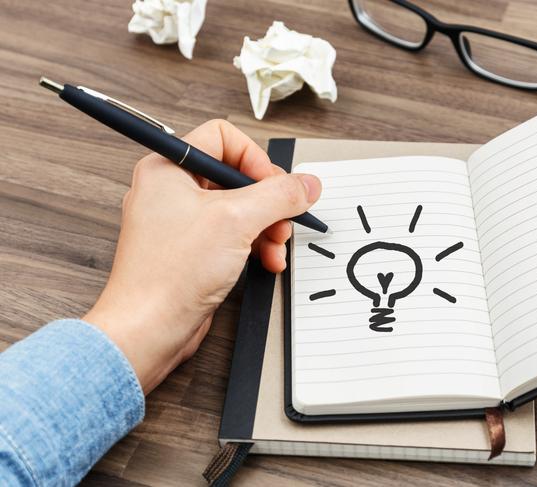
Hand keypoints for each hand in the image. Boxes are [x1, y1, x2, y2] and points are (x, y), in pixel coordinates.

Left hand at [83, 120, 320, 393]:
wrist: (148, 329)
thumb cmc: (169, 274)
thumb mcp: (236, 221)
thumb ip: (279, 195)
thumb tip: (307, 184)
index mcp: (167, 168)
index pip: (223, 139)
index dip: (256, 159)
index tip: (275, 186)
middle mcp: (170, 190)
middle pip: (236, 177)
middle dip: (268, 202)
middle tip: (282, 221)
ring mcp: (180, 222)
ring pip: (238, 208)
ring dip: (266, 227)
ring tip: (276, 247)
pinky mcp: (191, 250)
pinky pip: (231, 235)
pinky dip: (254, 245)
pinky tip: (267, 261)